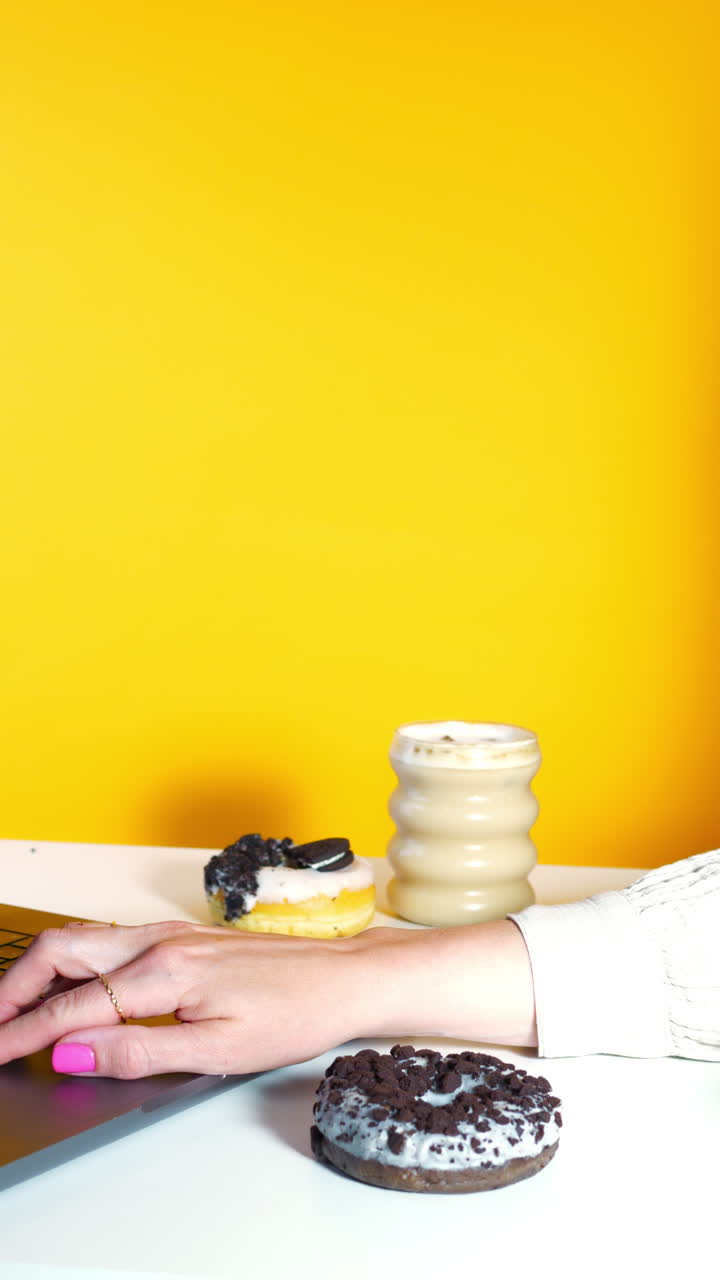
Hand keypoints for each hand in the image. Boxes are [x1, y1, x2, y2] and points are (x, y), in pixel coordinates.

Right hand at [0, 918, 536, 1077]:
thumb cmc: (294, 1011)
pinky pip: (111, 938)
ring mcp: (171, 933)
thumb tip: (74, 1052)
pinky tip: (75, 985)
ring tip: (19, 1007)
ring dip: (42, 969)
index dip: (23, 1034)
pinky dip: (75, 961)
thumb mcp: (216, 1050)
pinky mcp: (183, 935)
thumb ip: (138, 1050)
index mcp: (163, 972)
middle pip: (62, 950)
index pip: (71, 1007)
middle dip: (16, 986)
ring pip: (84, 937)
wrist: (345, 977)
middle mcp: (159, 941)